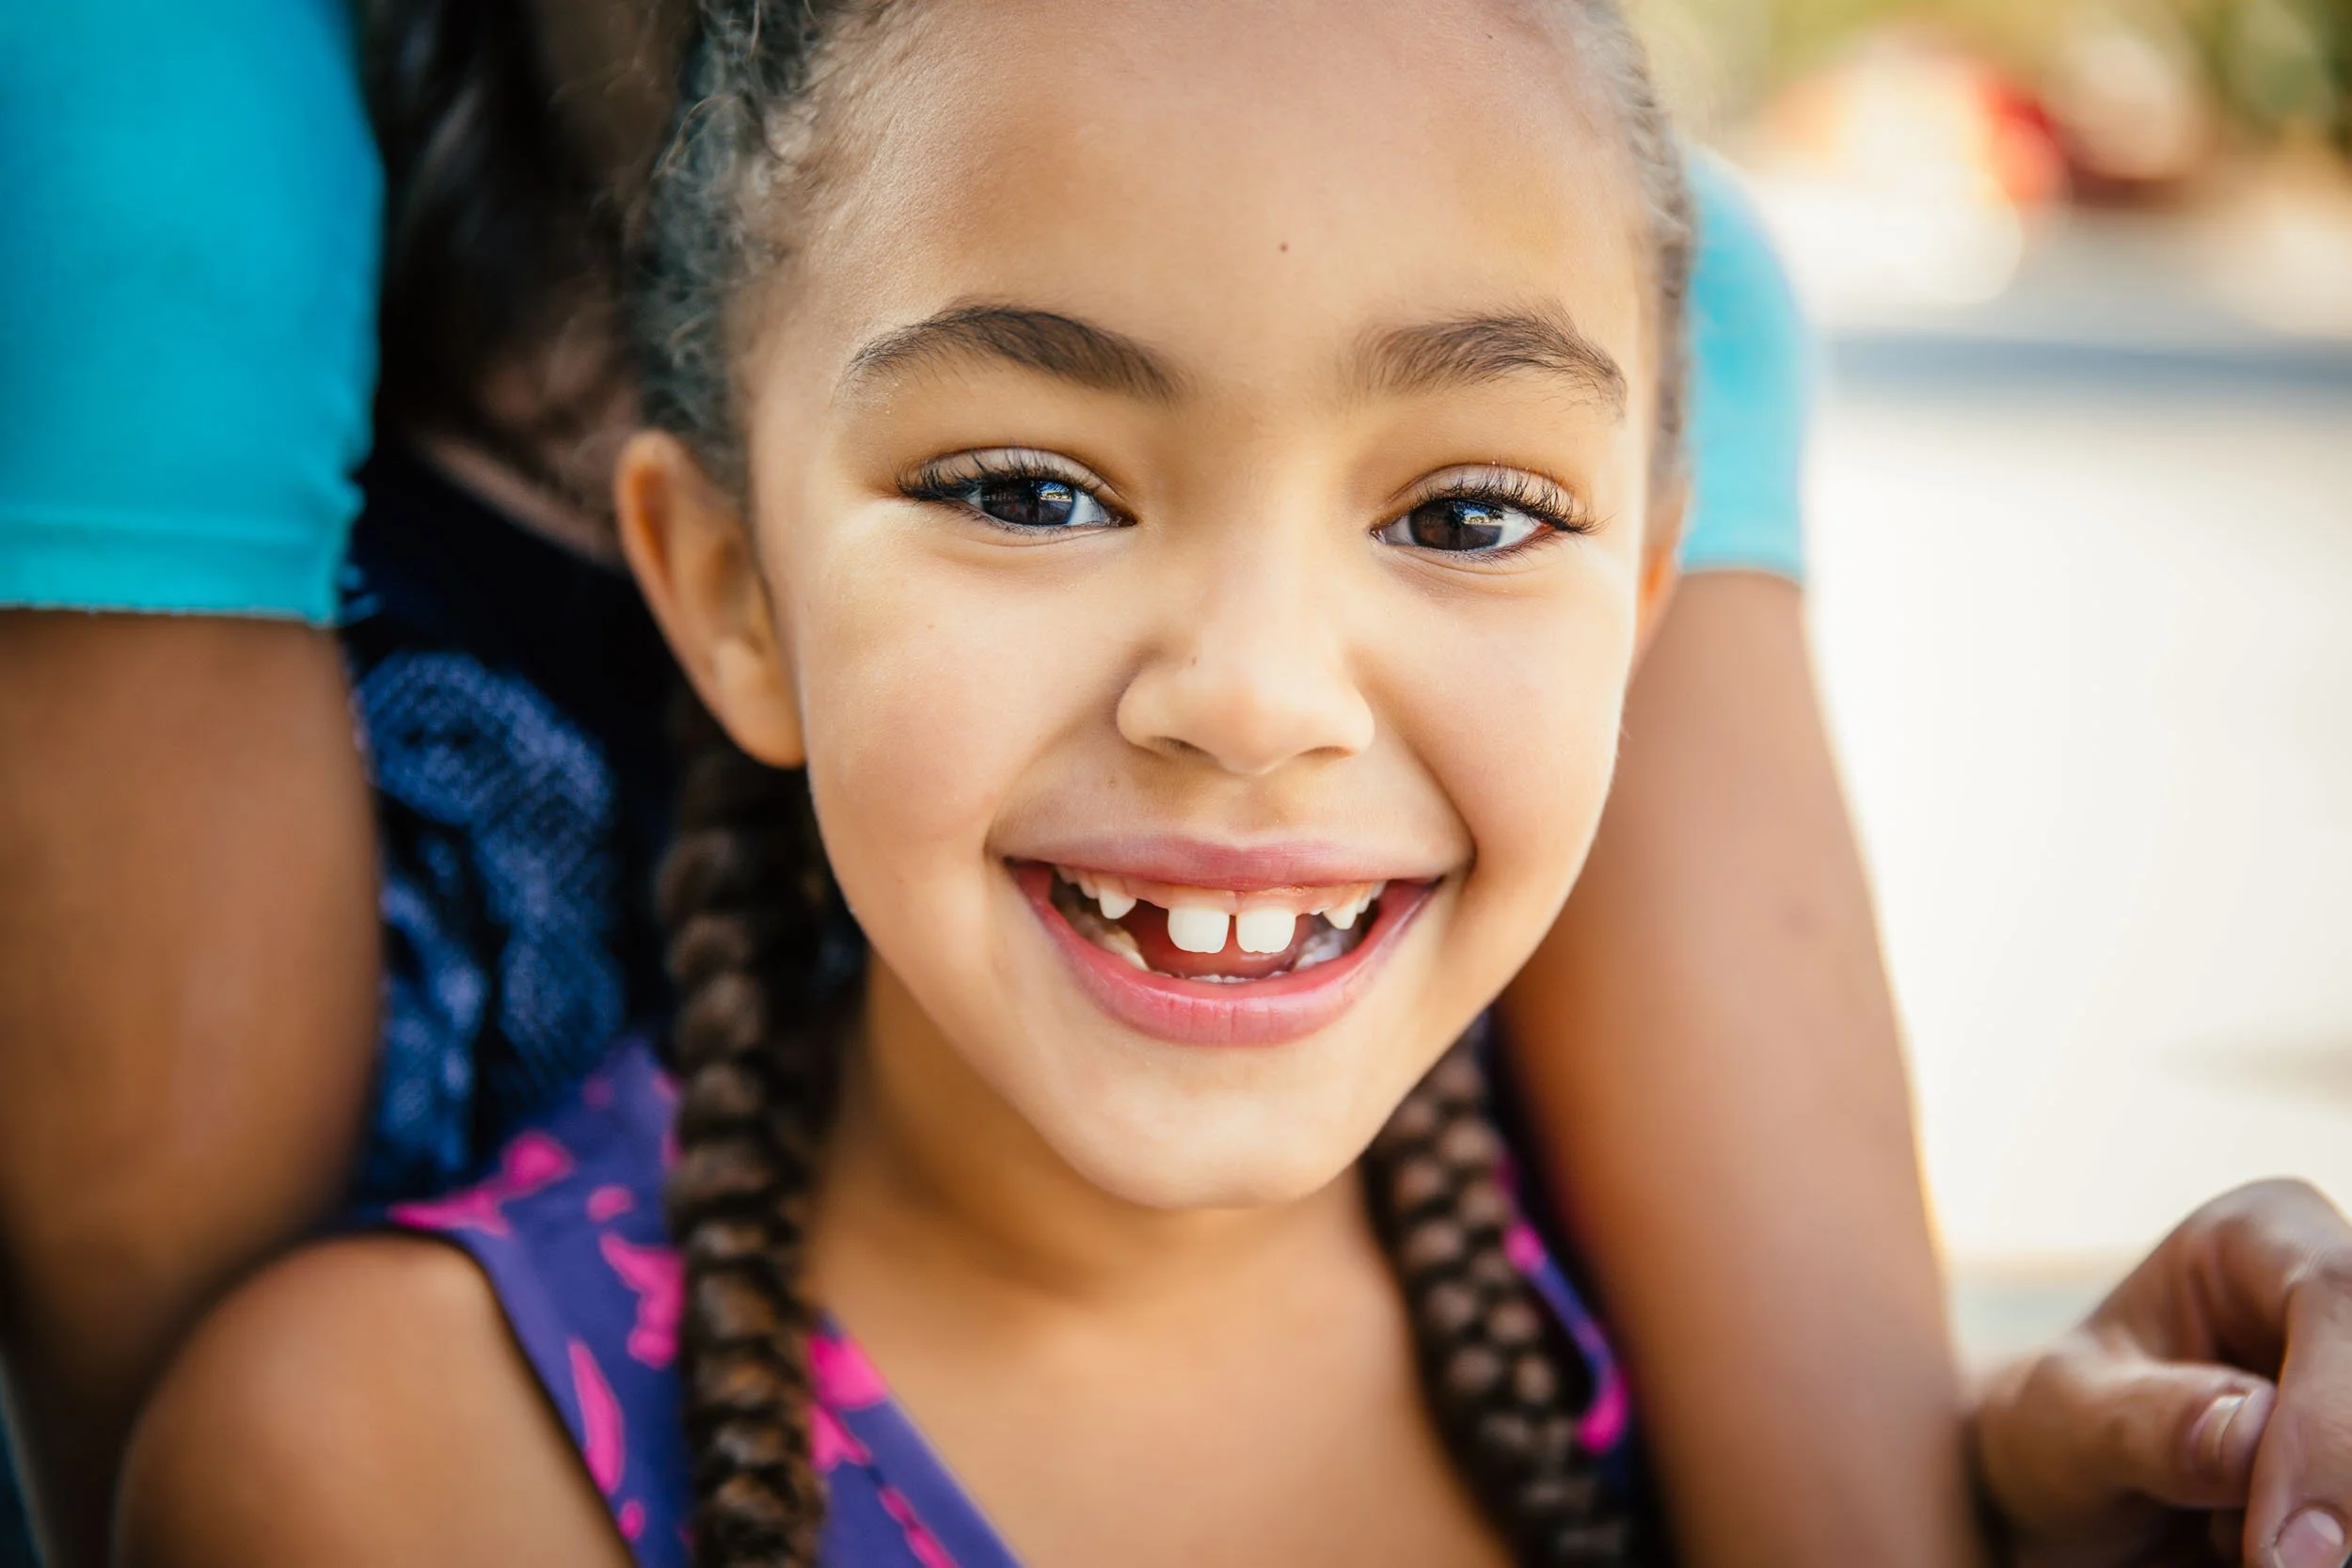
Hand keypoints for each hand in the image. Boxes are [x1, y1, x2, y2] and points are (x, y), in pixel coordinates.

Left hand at [1973, 1180, 2351, 1567]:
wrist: (2072, 1500)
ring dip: (2332, 1531)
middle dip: (2342, 1488)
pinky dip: (2330, 1545)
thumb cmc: (2063, 1433)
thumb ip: (2150, 1421)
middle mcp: (2336, 1300)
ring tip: (2225, 1543)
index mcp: (2259, 1236)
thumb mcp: (2069, 1420)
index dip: (2331, 1424)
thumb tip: (2251, 1427)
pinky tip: (2253, 1551)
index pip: (2335, 1293)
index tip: (2283, 1550)